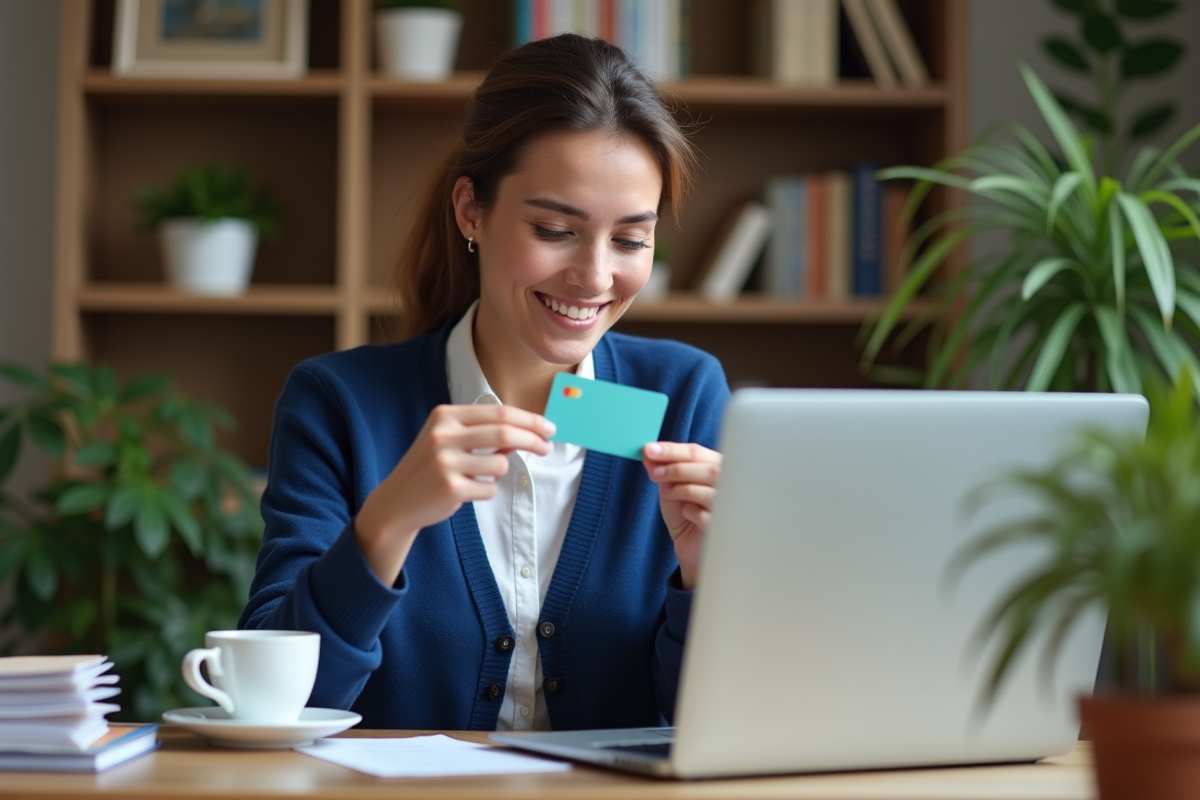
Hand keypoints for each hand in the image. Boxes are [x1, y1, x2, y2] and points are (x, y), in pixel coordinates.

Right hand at [356, 404, 554, 584]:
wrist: (396, 502)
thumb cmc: (429, 468)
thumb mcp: (450, 441)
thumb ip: (484, 434)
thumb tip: (527, 433)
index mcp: (445, 416)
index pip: (499, 412)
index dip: (529, 419)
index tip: (548, 427)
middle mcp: (443, 435)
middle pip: (505, 432)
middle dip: (533, 439)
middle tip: (547, 447)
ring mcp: (445, 462)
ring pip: (500, 463)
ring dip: (499, 472)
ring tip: (477, 477)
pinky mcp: (450, 488)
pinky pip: (489, 488)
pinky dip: (486, 490)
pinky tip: (465, 491)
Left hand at [643, 442, 721, 590]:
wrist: (690, 545)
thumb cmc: (685, 513)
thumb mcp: (670, 488)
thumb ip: (663, 470)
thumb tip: (648, 454)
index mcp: (716, 467)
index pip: (696, 452)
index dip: (672, 450)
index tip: (648, 450)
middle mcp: (730, 483)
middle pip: (708, 469)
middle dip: (677, 468)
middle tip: (654, 473)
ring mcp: (731, 506)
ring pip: (710, 490)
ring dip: (682, 489)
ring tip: (669, 494)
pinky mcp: (725, 527)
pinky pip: (708, 516)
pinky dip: (691, 512)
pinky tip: (687, 514)